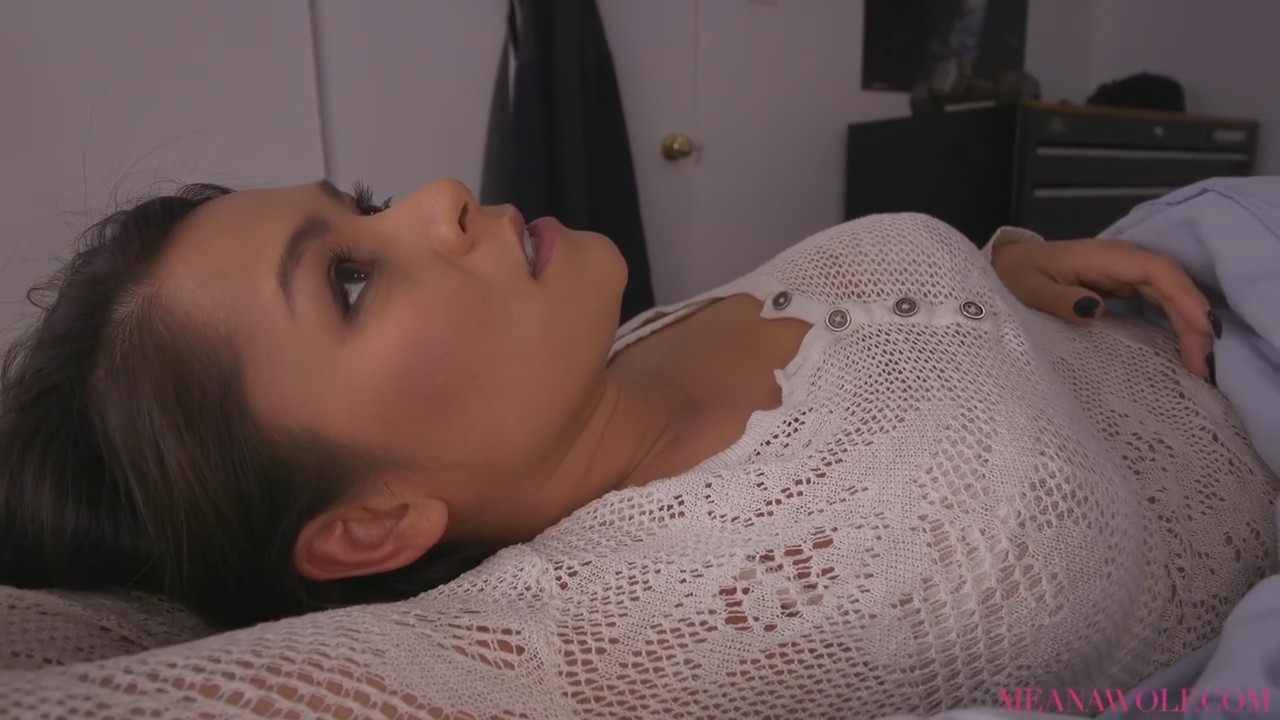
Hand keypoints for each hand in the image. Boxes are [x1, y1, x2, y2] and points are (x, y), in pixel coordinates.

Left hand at [992, 238, 1217, 379]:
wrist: (1006, 265)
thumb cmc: (1015, 276)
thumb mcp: (1028, 290)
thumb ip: (1059, 299)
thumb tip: (1095, 309)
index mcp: (1102, 257)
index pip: (1156, 270)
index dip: (1183, 296)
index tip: (1201, 328)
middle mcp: (1120, 260)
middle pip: (1170, 283)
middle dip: (1193, 319)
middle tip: (1203, 363)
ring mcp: (1123, 271)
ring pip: (1168, 292)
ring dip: (1188, 323)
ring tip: (1199, 362)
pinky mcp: (1121, 284)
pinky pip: (1157, 299)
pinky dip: (1173, 320)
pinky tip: (1182, 345)